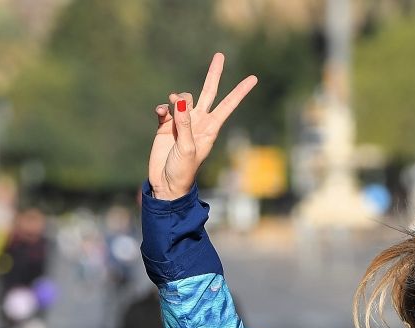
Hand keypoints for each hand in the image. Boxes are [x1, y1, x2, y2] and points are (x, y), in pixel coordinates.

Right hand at [148, 52, 256, 200]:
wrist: (166, 184)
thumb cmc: (183, 170)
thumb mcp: (188, 147)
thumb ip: (185, 122)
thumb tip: (180, 99)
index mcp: (210, 128)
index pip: (228, 105)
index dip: (240, 91)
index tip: (253, 78)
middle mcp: (198, 122)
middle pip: (208, 92)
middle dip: (214, 74)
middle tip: (220, 55)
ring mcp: (183, 122)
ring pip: (183, 98)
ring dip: (178, 98)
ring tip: (172, 108)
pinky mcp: (166, 125)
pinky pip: (166, 108)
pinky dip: (163, 107)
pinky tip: (161, 112)